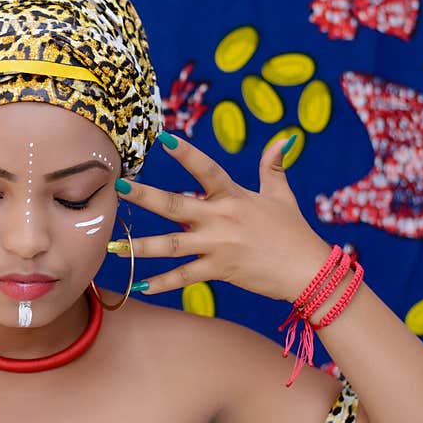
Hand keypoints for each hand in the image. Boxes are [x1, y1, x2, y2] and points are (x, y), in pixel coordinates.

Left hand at [114, 132, 332, 302]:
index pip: (206, 169)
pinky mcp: (218, 270)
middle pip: (175, 205)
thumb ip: (273, 166)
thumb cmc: (294, 231)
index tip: (161, 137)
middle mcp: (221, 219)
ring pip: (171, 245)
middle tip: (119, 187)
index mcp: (234, 196)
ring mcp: (217, 246)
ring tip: (114, 247)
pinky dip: (163, 283)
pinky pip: (185, 277)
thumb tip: (284, 138)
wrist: (308, 271)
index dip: (185, 153)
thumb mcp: (282, 195)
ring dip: (140, 247)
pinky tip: (141, 285)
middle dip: (145, 197)